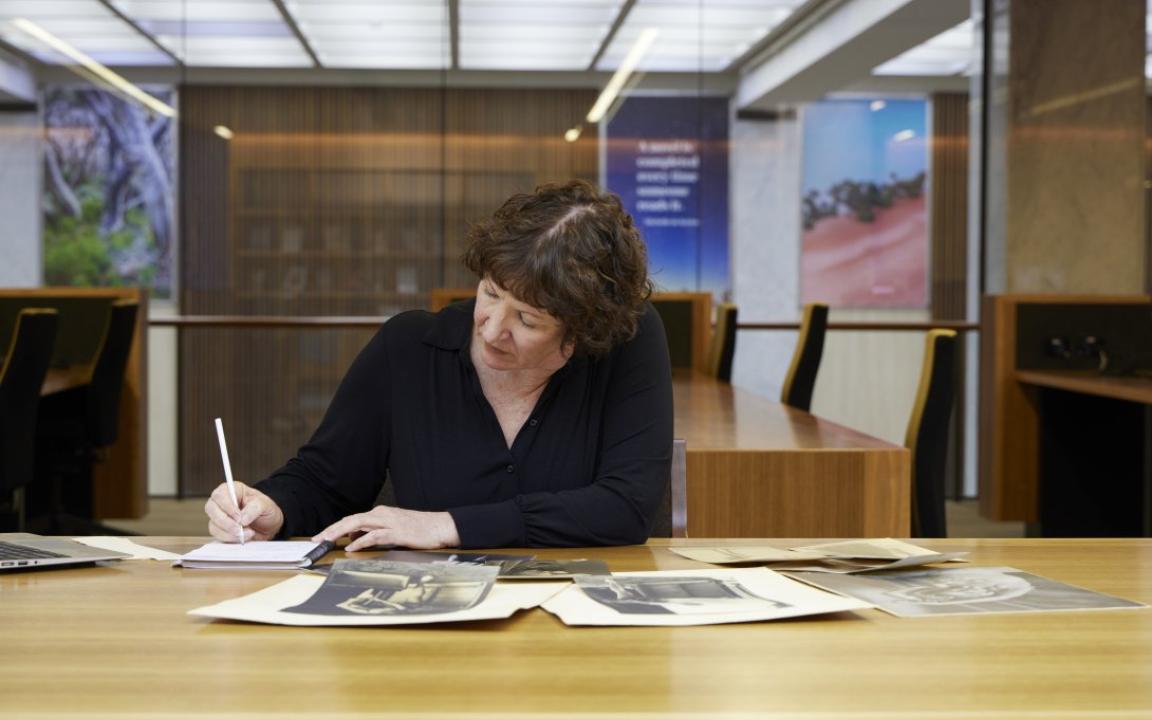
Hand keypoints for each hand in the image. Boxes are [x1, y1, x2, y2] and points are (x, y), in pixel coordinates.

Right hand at [204, 481, 284, 542]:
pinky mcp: (220, 529)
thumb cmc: (265, 510)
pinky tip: (242, 538)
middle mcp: (222, 502)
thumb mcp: (265, 505)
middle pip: (211, 509)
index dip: (227, 506)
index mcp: (232, 490)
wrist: (269, 525)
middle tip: (240, 529)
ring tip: (248, 534)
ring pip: (213, 525)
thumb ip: (254, 508)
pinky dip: (230, 539)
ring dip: (229, 533)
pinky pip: (218, 535)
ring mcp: (219, 516)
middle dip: (226, 522)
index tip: (238, 517)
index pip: (220, 495)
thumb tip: (242, 519)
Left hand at [312, 506, 459, 550]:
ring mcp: (389, 522)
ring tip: (327, 540)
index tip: (322, 536)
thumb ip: (373, 532)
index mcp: (380, 513)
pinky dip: (361, 541)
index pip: (352, 519)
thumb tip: (354, 539)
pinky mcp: (397, 532)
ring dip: (340, 532)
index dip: (335, 527)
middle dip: (332, 529)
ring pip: (358, 524)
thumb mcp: (392, 530)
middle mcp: (382, 515)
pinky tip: (352, 547)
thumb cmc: (419, 529)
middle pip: (351, 520)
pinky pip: (375, 535)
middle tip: (316, 539)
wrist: (441, 526)